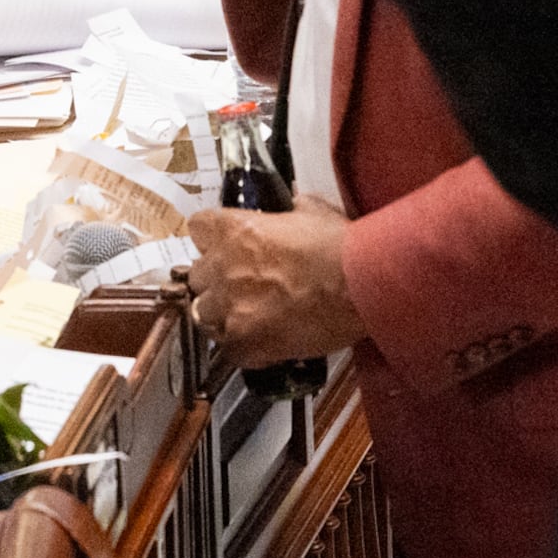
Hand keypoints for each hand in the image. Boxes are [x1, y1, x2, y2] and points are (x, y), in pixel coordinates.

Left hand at [185, 200, 363, 368]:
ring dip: (222, 315)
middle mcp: (224, 267)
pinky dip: (243, 349)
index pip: (198, 228)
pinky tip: (263, 343)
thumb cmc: (341, 248)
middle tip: (241, 285)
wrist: (360, 286)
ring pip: (203, 315)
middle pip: (197, 276)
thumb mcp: (315, 212)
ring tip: (248, 317)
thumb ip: (292, 210)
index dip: (212, 238)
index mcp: (235, 229)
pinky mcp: (245, 342)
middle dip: (216, 281)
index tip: (224, 245)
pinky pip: (229, 350)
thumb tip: (295, 208)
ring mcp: (230, 307)